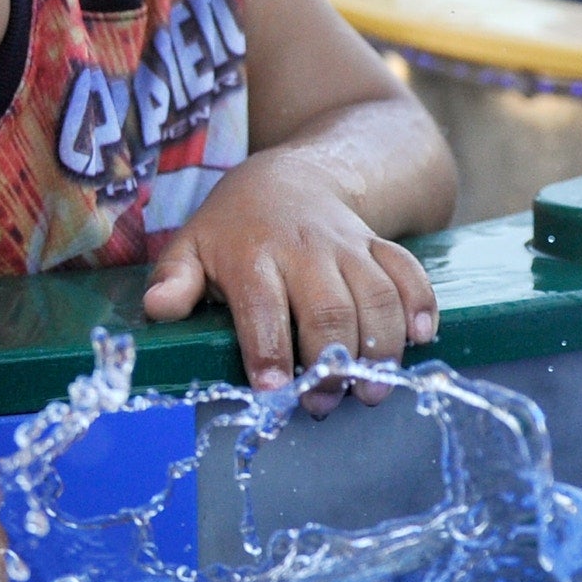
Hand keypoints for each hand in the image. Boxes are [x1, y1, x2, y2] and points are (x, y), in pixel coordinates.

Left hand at [139, 151, 437, 412]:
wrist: (291, 177)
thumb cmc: (233, 228)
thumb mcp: (191, 246)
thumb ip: (174, 281)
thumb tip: (158, 309)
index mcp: (252, 254)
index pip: (262, 306)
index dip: (270, 350)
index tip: (274, 391)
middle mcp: (305, 249)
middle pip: (327, 308)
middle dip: (330, 362)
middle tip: (324, 404)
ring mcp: (348, 247)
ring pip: (376, 295)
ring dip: (380, 347)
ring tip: (372, 390)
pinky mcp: (379, 248)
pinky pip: (409, 272)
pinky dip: (421, 304)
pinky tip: (423, 339)